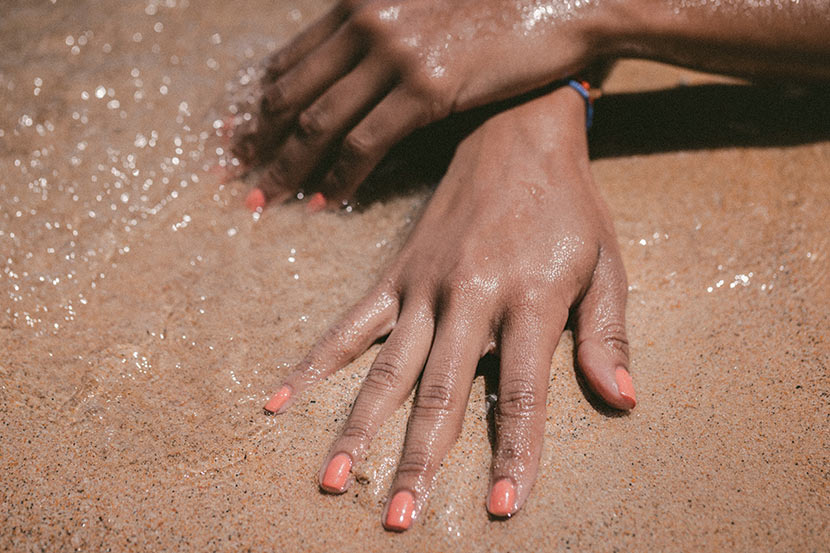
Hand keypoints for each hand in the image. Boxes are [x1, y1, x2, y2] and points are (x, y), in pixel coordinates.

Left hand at [233, 0, 603, 208]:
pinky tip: (324, 199)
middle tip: (237, 174)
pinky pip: (365, 142)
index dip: (260, 103)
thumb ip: (382, 29)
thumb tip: (353, 69)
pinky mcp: (427, 88)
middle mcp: (367, 21)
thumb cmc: (496, 3)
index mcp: (360, 0)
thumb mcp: (425, 5)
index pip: (291, 59)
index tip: (242, 136)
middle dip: (258, 139)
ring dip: (287, 166)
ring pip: (319, 121)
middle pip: (292, 91)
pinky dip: (338, 175)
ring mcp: (395, 54)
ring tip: (265, 199)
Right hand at [263, 85, 634, 529]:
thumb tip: (623, 400)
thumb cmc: (569, 205)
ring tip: (333, 478)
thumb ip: (606, 334)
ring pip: (387, 366)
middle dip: (420, 459)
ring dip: (359, 426)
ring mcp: (424, 284)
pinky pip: (350, 324)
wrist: (515, 133)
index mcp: (529, 297)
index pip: (522, 391)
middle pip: (441, 390)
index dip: (514, 452)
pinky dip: (316, 362)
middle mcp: (469, 295)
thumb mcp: (606, 263)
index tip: (504, 505)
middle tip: (399, 517)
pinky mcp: (397, 273)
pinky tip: (282, 398)